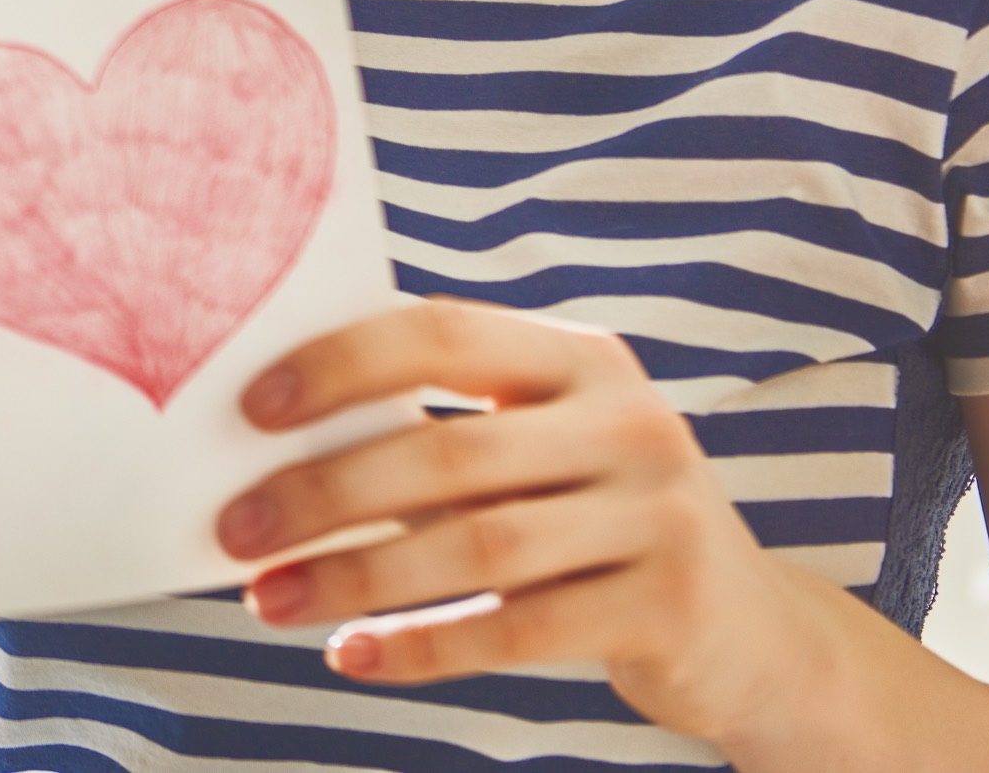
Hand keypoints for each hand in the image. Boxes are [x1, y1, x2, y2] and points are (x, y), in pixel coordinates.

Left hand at [218, 299, 828, 750]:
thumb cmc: (590, 525)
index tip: (252, 408)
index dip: (341, 364)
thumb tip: (271, 454)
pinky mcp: (671, 606)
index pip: (444, 333)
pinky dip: (421, 645)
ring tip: (270, 599)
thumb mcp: (536, 457)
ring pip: (476, 546)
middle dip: (325, 492)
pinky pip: (517, 629)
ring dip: (355, 577)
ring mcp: (661, 514)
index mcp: (581, 357)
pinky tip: (351, 655)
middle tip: (237, 530)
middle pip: (448, 452)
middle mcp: (631, 422)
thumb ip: (436, 437)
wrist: (752, 633)